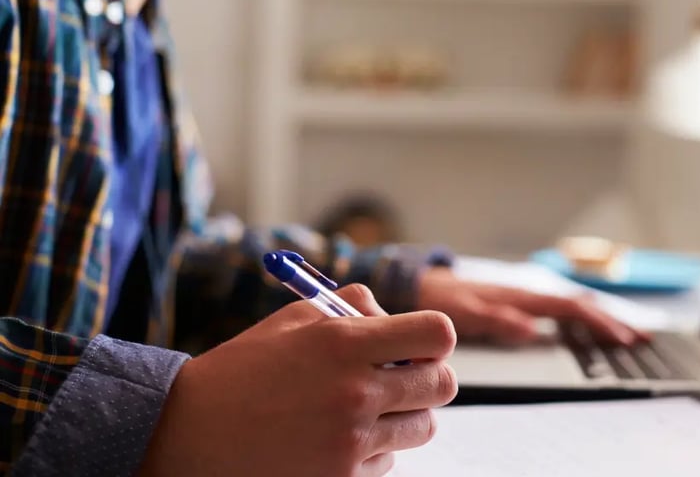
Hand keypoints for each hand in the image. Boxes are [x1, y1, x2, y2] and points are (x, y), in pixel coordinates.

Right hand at [138, 285, 458, 476]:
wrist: (187, 435)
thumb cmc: (243, 370)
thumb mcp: (294, 319)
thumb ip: (352, 307)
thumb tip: (396, 317)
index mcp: (344, 342)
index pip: (438, 334)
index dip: (435, 338)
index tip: (419, 344)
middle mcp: (355, 391)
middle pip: (442, 385)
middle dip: (429, 377)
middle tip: (401, 377)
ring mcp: (351, 441)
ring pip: (422, 426)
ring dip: (404, 416)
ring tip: (364, 408)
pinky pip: (389, 461)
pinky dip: (374, 450)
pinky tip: (336, 439)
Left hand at [418, 268, 648, 346]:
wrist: (421, 286)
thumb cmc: (441, 301)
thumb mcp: (466, 313)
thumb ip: (498, 320)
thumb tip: (531, 330)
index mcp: (520, 297)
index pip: (570, 308)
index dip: (599, 323)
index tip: (622, 338)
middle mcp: (527, 293)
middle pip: (579, 305)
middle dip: (611, 320)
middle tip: (641, 338)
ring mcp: (524, 297)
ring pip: (571, 305)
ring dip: (600, 318)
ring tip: (627, 332)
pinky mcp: (518, 303)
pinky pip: (558, 309)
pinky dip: (581, 317)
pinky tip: (588, 326)